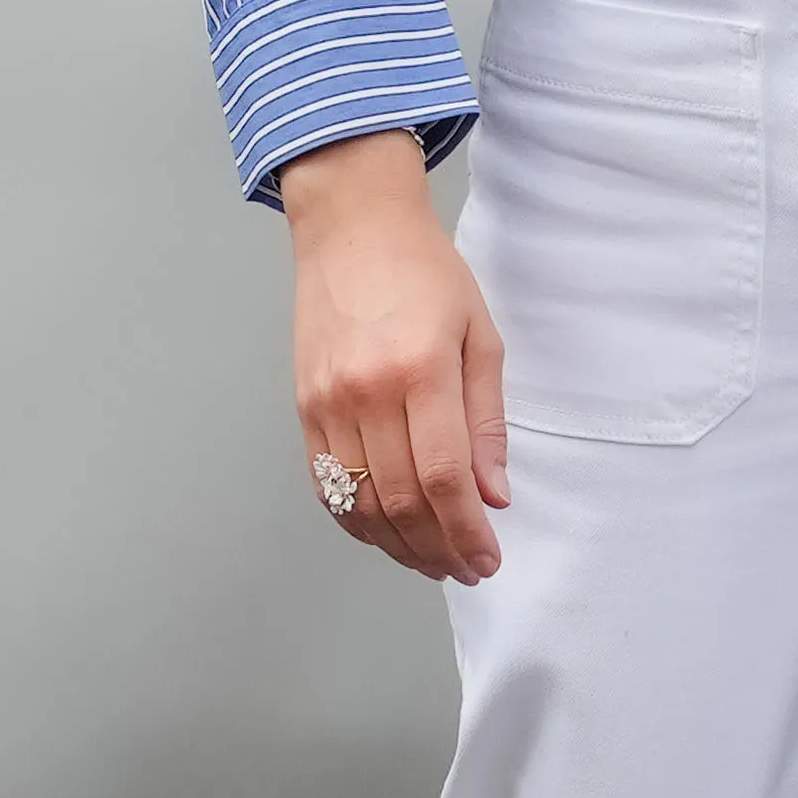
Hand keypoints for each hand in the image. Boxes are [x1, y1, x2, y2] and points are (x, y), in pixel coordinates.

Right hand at [283, 133, 509, 581]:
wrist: (352, 226)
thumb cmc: (426, 272)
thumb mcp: (479, 336)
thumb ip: (486, 421)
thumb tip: (493, 495)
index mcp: (419, 372)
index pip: (443, 479)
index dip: (466, 532)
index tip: (488, 559)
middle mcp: (366, 393)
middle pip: (400, 502)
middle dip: (438, 550)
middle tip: (467, 570)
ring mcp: (327, 403)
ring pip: (359, 503)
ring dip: (399, 546)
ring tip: (433, 562)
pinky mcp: (303, 407)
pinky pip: (326, 484)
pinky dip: (357, 521)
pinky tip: (387, 534)